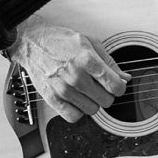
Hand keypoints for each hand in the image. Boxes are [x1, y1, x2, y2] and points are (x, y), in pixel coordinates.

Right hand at [9, 14, 125, 124]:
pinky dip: (78, 111)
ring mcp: (63, 89)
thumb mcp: (90, 43)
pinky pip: (74, 117)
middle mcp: (75, 76)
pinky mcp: (52, 99)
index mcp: (87, 59)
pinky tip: (76, 99)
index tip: (115, 84)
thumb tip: (125, 78)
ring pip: (92, 110)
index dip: (119, 87)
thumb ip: (110, 62)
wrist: (32, 43)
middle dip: (106, 94)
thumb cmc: (60, 41)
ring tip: (85, 89)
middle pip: (106, 101)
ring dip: (92, 102)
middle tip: (98, 85)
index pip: (115, 86)